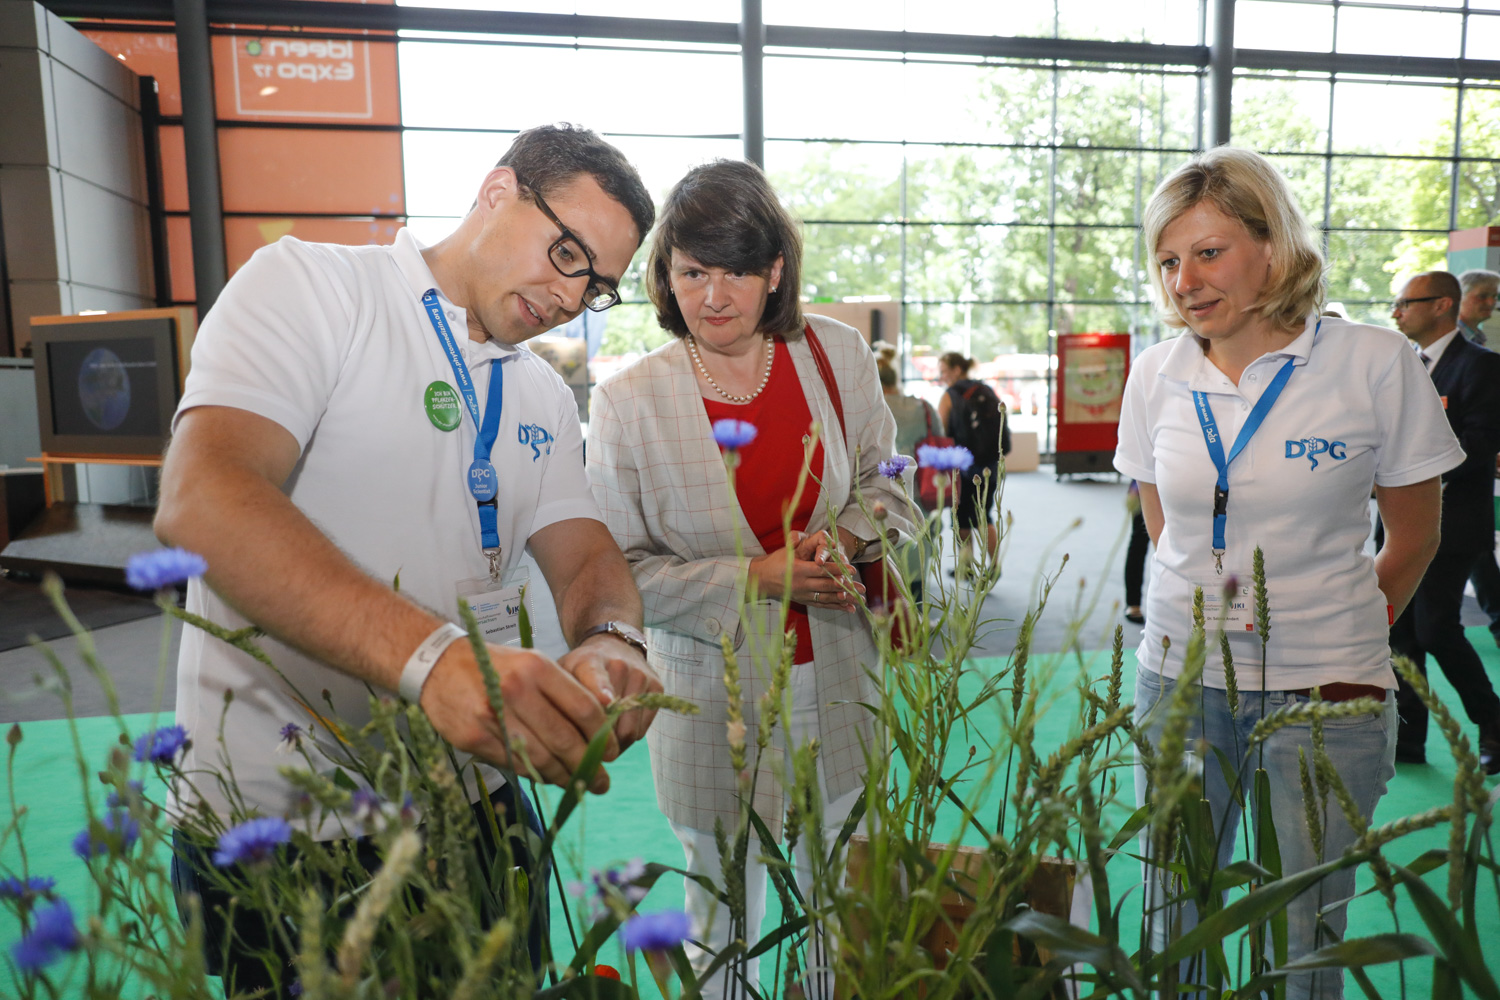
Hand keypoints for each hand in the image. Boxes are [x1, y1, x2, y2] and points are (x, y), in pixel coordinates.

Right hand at [419, 640, 616, 792]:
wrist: (437, 665)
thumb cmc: (493, 665)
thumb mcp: (531, 663)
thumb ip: (562, 693)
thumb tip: (596, 732)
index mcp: (537, 668)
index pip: (584, 710)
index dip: (603, 737)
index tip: (613, 752)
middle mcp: (518, 691)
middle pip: (566, 740)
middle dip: (590, 766)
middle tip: (603, 781)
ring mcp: (494, 717)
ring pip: (542, 758)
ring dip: (565, 777)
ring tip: (579, 784)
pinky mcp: (475, 738)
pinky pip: (516, 765)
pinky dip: (537, 775)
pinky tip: (549, 777)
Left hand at [558, 634, 662, 754]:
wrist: (614, 647)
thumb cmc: (581, 669)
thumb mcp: (562, 675)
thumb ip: (556, 698)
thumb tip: (554, 736)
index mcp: (590, 661)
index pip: (597, 677)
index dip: (601, 690)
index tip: (605, 701)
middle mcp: (620, 666)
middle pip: (613, 719)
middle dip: (597, 742)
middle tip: (585, 748)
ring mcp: (641, 676)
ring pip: (629, 731)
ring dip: (614, 744)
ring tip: (601, 739)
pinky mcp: (657, 688)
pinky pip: (642, 731)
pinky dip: (628, 738)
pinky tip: (616, 728)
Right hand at [749, 530, 862, 611]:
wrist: (762, 579)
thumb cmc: (777, 561)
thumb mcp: (789, 551)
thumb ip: (804, 545)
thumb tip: (821, 538)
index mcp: (798, 570)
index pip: (822, 570)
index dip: (838, 569)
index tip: (853, 569)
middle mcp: (801, 584)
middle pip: (827, 586)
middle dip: (846, 586)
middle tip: (861, 587)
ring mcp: (803, 595)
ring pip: (827, 598)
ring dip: (845, 599)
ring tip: (859, 599)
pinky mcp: (804, 601)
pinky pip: (823, 605)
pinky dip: (836, 607)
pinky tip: (849, 608)